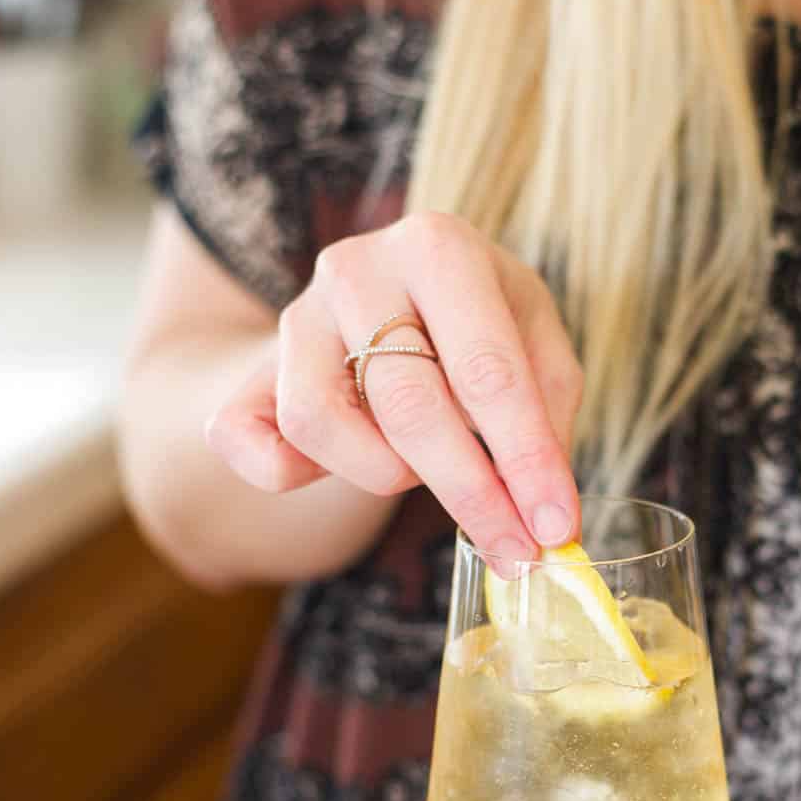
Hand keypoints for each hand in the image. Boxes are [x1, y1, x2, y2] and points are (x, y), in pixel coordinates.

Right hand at [205, 212, 582, 558]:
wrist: (384, 298)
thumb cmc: (473, 323)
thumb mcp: (533, 338)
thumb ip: (548, 410)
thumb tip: (547, 510)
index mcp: (437, 248)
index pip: (487, 370)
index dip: (527, 460)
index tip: (555, 530)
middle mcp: (356, 270)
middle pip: (408, 405)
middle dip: (470, 493)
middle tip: (515, 552)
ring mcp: (294, 318)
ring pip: (320, 423)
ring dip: (384, 471)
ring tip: (423, 463)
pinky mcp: (248, 370)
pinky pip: (245, 441)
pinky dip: (284, 473)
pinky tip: (339, 469)